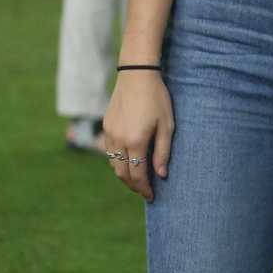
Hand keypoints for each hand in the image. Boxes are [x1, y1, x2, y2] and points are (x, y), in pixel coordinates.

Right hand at [102, 70, 173, 201]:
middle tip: (145, 192)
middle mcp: (119, 141)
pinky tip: (128, 162)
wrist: (137, 75)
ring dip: (124, 175)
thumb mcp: (167, 125)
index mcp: (136, 142)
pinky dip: (117, 162)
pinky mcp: (106, 127)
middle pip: (122, 174)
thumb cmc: (158, 99)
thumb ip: (163, 152)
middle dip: (134, 186)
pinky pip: (109, 152)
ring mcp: (109, 134)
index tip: (152, 196)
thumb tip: (162, 175)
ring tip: (138, 180)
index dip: (144, 188)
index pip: (138, 175)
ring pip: (113, 165)